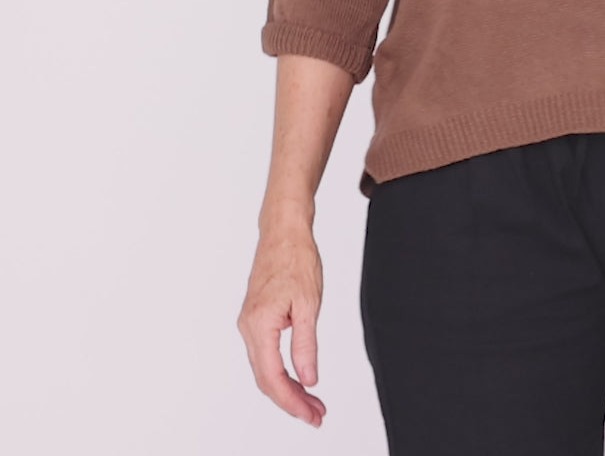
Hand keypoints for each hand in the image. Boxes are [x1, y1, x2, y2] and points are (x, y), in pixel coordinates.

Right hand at [237, 218, 326, 426]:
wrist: (283, 230)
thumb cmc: (296, 258)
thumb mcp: (309, 303)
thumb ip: (305, 344)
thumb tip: (308, 379)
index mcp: (259, 324)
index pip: (273, 377)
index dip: (292, 402)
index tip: (312, 415)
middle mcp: (247, 327)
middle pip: (266, 378)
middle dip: (291, 400)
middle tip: (316, 414)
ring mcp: (248, 322)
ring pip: (264, 367)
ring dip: (287, 387)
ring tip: (312, 401)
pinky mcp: (254, 317)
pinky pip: (264, 353)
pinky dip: (281, 369)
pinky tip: (297, 376)